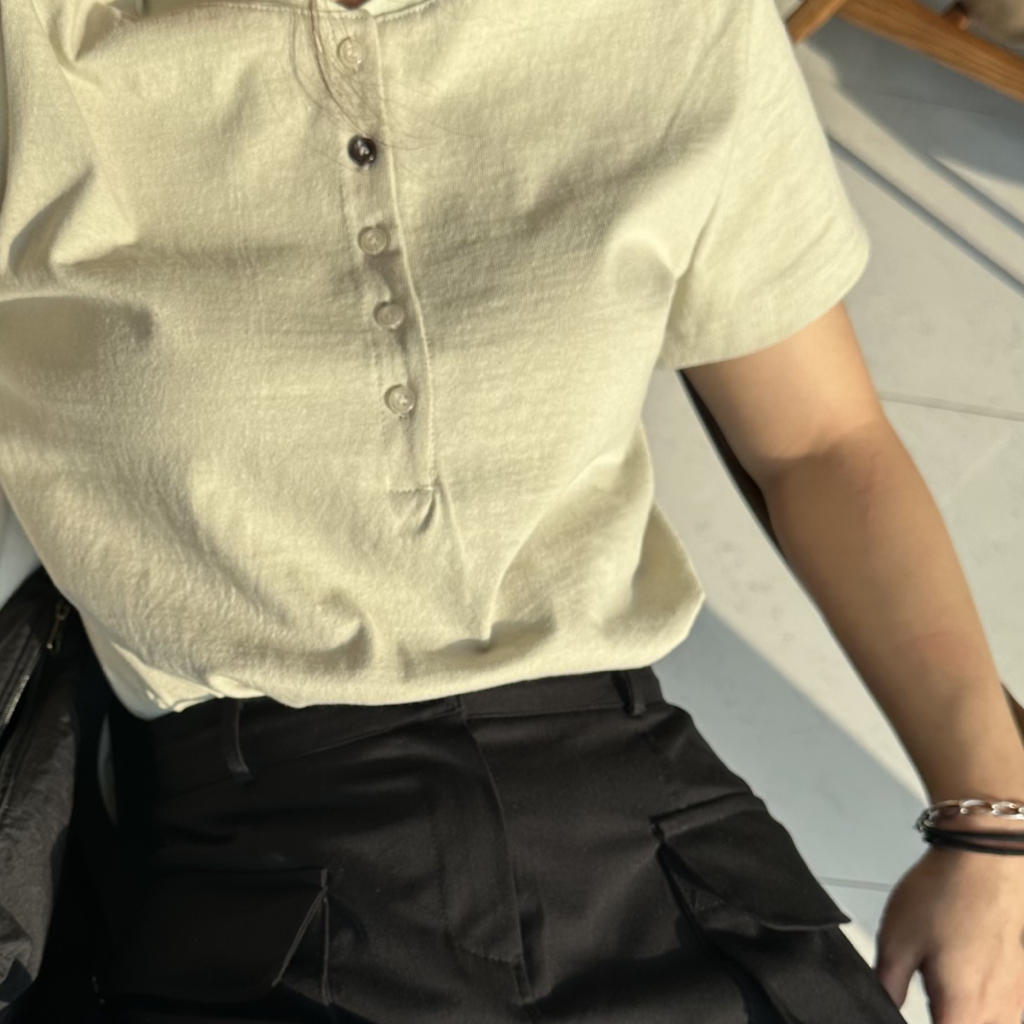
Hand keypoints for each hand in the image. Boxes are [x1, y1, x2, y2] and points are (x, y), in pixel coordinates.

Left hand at [874, 840, 1023, 1022]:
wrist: (983, 862)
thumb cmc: (944, 895)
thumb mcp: (896, 941)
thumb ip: (887, 987)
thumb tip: (880, 1008)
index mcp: (963, 1011)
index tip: (901, 1007)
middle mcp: (996, 1015)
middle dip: (937, 1016)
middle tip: (920, 987)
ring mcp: (1012, 1002)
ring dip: (956, 1014)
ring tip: (935, 983)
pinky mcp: (1018, 987)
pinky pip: (996, 1014)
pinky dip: (975, 1007)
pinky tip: (957, 980)